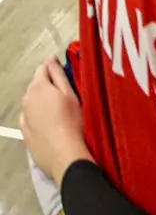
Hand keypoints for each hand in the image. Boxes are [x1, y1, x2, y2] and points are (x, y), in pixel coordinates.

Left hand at [20, 56, 90, 180]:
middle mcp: (26, 100)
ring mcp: (24, 117)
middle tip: (68, 94)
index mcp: (38, 88)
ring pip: (33, 103)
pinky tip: (54, 124)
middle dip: (49, 86)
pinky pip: (32, 118)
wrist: (64, 154)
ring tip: (63, 112)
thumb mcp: (70, 94)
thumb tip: (51, 60)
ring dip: (45, 103)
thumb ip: (58, 74)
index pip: (43, 69)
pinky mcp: (26, 132)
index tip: (65, 70)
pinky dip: (40, 118)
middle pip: (37, 86)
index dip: (54, 68)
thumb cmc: (72, 124)